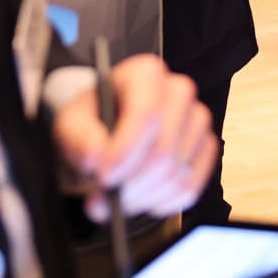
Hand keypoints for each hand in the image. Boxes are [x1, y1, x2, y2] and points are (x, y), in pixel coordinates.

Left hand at [52, 54, 215, 222]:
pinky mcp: (206, 147)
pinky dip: (162, 203)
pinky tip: (142, 198)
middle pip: (164, 151)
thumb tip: (98, 158)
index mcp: (144, 74)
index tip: (104, 177)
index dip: (125, 152)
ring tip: (118, 199)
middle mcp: (178, 91)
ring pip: (177, 175)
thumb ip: (79, 139)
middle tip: (104, 199)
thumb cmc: (92, 124)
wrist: (109, 132)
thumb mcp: (71, 125)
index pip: (146, 114)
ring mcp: (197, 119)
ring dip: (143, 198)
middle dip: (131, 184)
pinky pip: (190, 188)